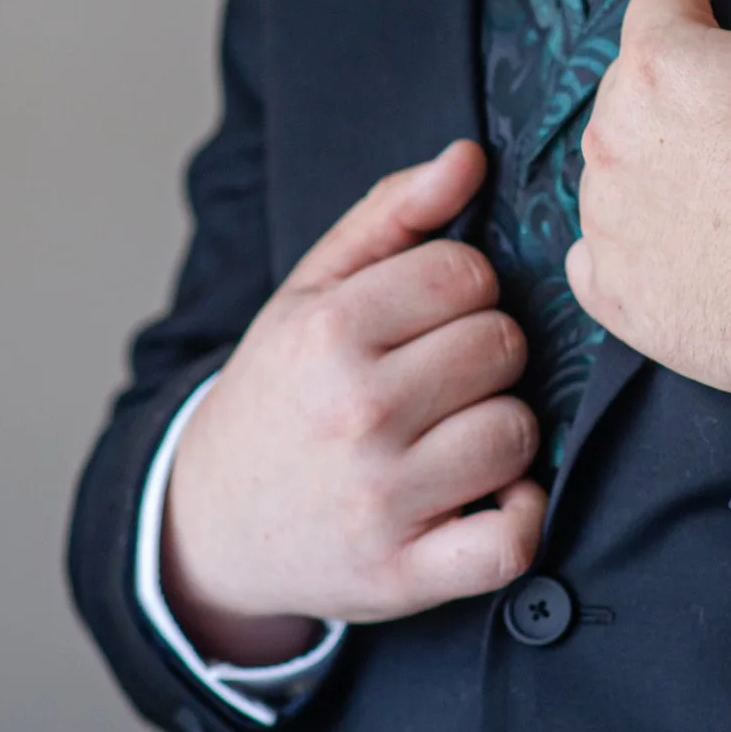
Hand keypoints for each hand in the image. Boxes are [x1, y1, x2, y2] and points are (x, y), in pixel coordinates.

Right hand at [162, 141, 544, 662]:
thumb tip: (467, 157)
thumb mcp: (310, 294)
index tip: (430, 321)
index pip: (467, 275)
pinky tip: (489, 500)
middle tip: (438, 382)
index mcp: (328, 331)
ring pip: (517, 432)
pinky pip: (512, 539)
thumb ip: (390, 216)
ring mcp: (380, 498)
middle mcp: (354, 411)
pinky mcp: (403, 575)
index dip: (463, 293)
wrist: (212, 524)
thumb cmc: (280, 394)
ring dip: (500, 433)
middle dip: (483, 357)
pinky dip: (517, 520)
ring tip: (452, 437)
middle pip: (501, 347)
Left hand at [568, 0, 730, 397]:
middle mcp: (611, 131)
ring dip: (656, 170)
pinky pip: (598, 249)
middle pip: (631, 83)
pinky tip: (699, 258)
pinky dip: (636, 249)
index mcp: (661, 60)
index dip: (710, 20)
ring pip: (613, 163)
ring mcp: (601, 213)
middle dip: (678, 96)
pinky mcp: (605, 286)